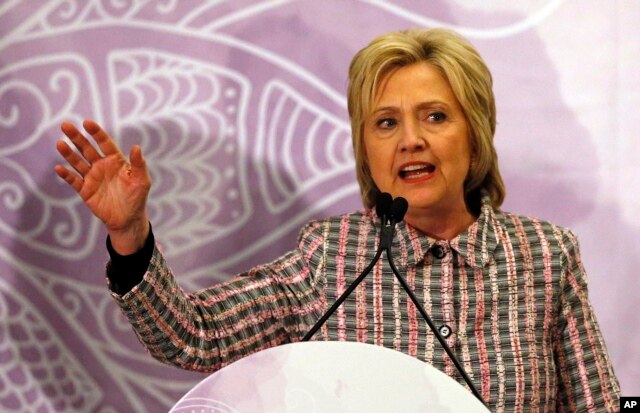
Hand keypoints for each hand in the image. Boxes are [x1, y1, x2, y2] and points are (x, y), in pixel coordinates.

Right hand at [55, 120, 150, 253]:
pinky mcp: (85, 190)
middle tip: (65, 125)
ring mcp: (92, 177)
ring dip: (69, 153)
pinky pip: (73, 180)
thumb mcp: (142, 180)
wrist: (128, 218)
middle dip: (77, 137)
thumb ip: (139, 164)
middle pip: (87, 148)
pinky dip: (66, 175)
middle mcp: (102, 166)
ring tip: (60, 143)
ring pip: (78, 162)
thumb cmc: (137, 197)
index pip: (104, 143)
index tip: (87, 123)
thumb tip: (136, 147)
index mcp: (115, 160)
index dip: (96, 133)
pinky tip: (59, 168)